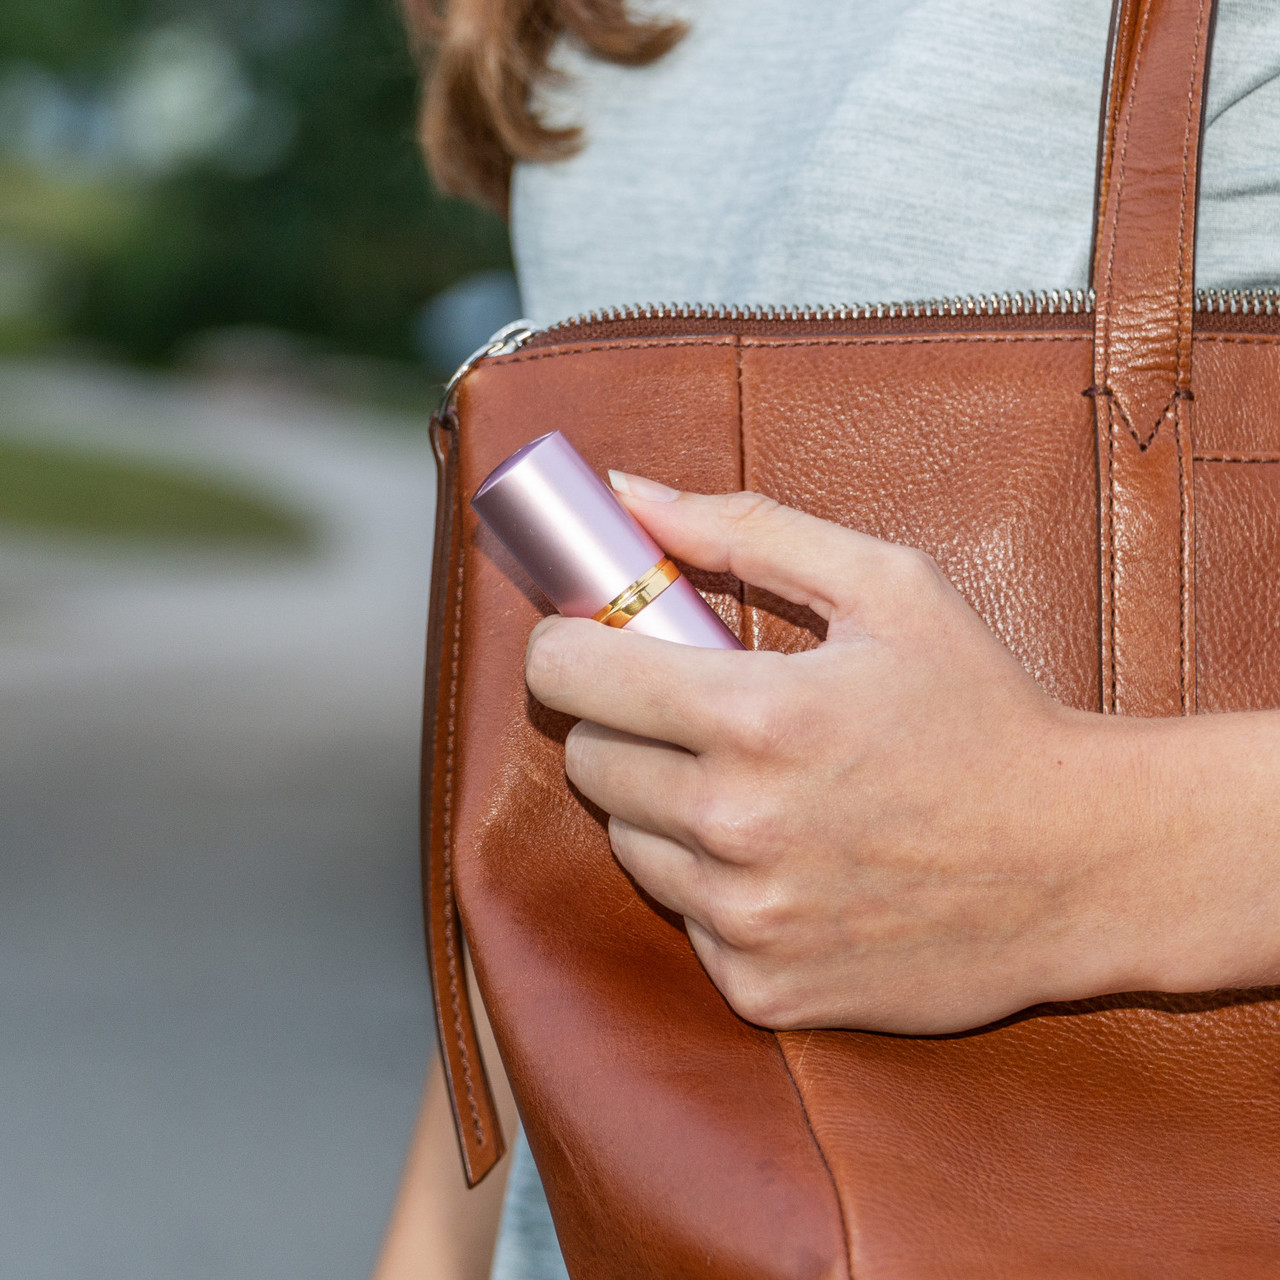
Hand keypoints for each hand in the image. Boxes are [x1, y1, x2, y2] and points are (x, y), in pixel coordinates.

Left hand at [523, 480, 1279, 1033]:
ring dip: (666, 808)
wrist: (1080, 863)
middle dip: (626, 725)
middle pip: (590, 760)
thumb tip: (626, 494)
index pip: (567, 674)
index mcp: (756, 715)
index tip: (591, 643)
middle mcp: (736, 826)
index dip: (566, 647)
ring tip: (759, 788)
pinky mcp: (763, 988)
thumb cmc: (986, 713)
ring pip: (627, 843)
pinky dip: (716, 886)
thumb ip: (746, 530)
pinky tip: (790, 862)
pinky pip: (684, 917)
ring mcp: (747, 917)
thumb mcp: (887, 588)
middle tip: (700, 715)